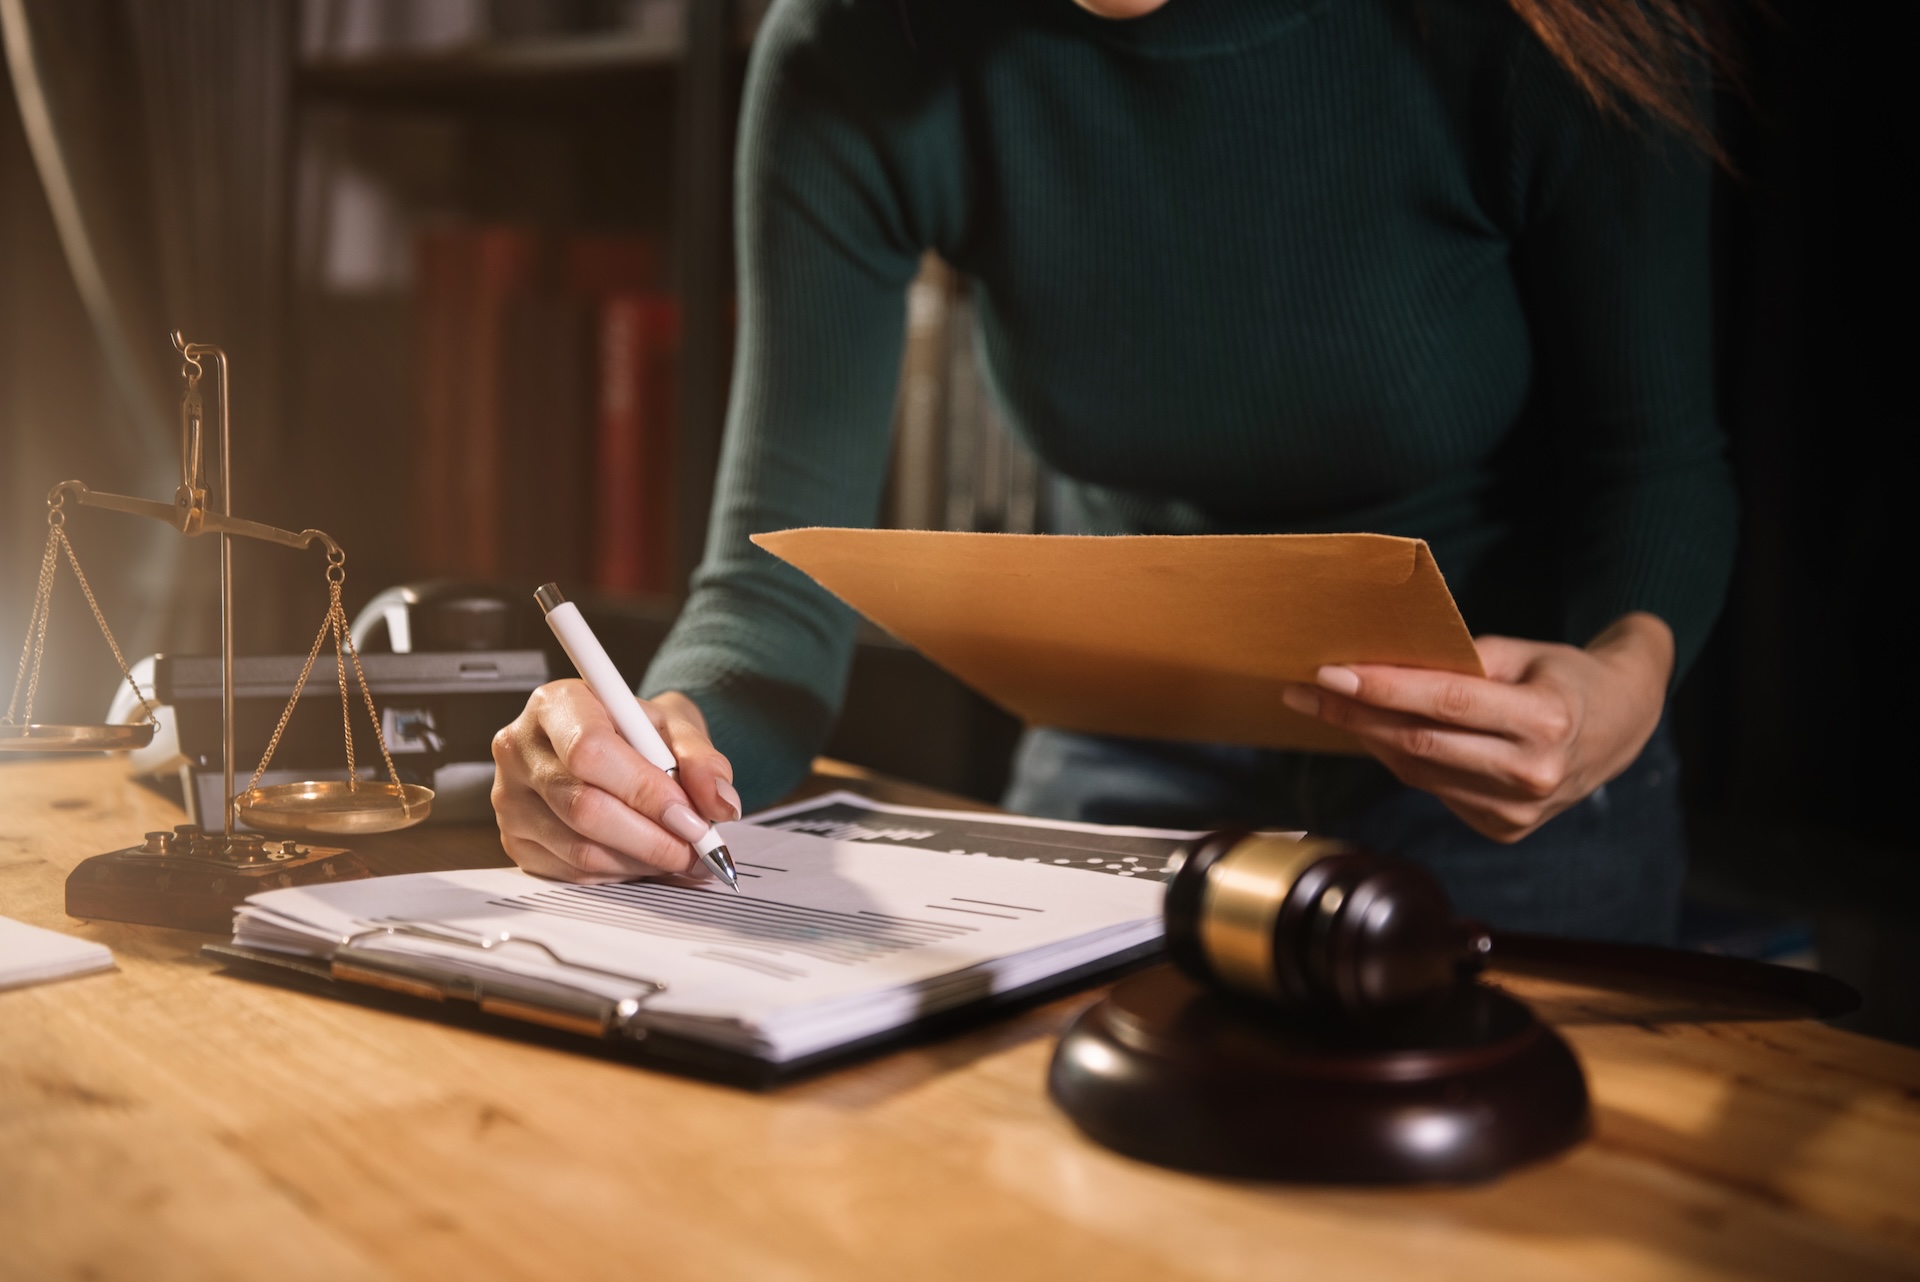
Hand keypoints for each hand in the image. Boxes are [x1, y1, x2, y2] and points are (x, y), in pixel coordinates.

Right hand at [490, 683, 740, 882]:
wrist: (614, 743)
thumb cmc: (638, 732)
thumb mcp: (677, 727)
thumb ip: (702, 760)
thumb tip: (720, 805)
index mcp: (555, 705)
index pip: (590, 752)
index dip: (645, 791)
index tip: (691, 816)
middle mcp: (520, 749)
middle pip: (583, 808)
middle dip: (653, 838)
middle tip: (698, 847)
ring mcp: (510, 799)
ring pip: (580, 849)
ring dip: (642, 862)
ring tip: (682, 856)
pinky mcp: (515, 840)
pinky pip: (572, 872)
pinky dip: (621, 874)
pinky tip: (648, 861)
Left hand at [1279, 613, 1673, 842]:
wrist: (1620, 727)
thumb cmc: (1560, 676)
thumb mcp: (1522, 653)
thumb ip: (1458, 662)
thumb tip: (1380, 662)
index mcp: (1546, 721)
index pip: (1448, 703)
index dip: (1384, 690)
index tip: (1330, 673)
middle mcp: (1533, 775)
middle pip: (1421, 744)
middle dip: (1354, 716)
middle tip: (1303, 690)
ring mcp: (1517, 812)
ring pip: (1418, 772)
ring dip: (1367, 738)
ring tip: (1327, 705)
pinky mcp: (1502, 829)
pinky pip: (1433, 788)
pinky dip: (1399, 759)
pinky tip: (1374, 732)